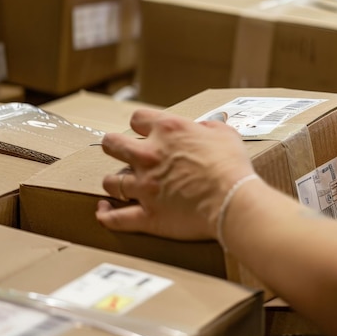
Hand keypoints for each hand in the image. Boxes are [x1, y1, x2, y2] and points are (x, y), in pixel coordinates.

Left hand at [95, 108, 254, 240]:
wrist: (232, 199)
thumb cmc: (232, 165)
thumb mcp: (225, 133)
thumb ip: (208, 127)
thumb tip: (201, 128)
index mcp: (168, 131)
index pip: (138, 117)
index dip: (141, 123)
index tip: (145, 130)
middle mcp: (149, 155)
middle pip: (112, 145)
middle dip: (114, 146)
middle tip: (120, 151)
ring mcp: (144, 187)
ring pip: (111, 182)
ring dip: (114, 181)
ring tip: (119, 184)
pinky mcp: (146, 215)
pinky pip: (115, 218)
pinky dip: (107, 215)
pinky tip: (104, 210)